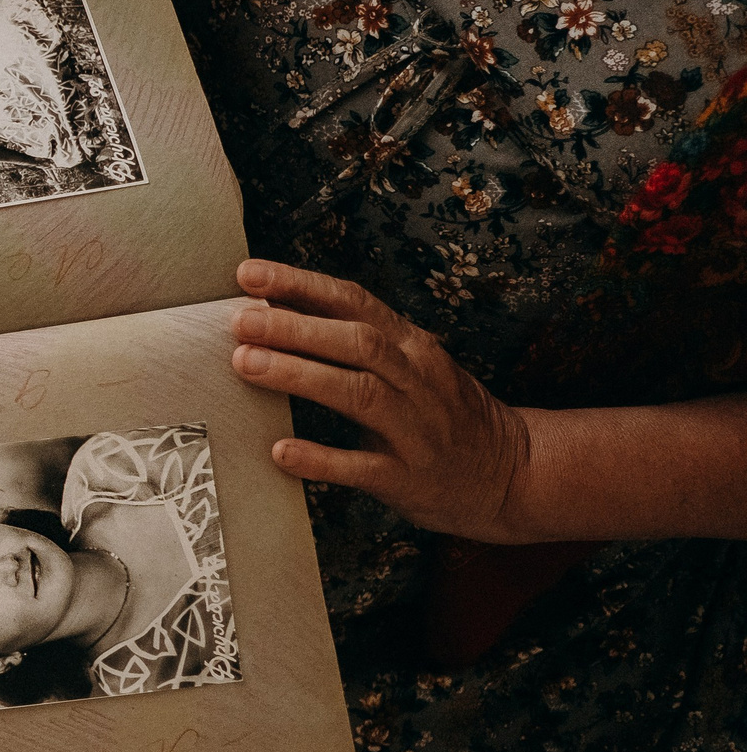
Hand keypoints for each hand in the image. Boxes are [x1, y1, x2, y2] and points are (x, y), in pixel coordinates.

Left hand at [227, 260, 533, 542]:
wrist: (512, 474)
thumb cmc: (441, 412)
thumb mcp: (410, 364)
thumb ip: (353, 338)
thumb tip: (274, 308)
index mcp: (412, 346)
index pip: (354, 301)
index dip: (300, 285)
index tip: (249, 273)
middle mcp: (418, 380)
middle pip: (357, 343)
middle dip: (295, 327)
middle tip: (239, 320)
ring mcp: (417, 430)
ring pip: (359, 394)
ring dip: (300, 376)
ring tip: (245, 364)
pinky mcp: (409, 478)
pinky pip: (362, 466)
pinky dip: (320, 458)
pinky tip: (280, 451)